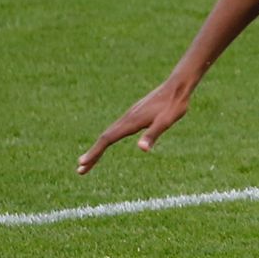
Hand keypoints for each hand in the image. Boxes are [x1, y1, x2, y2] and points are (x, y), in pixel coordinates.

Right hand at [77, 78, 192, 174]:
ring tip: (90, 160)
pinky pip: (116, 129)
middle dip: (92, 155)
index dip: (94, 152)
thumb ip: (153, 135)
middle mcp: (126, 119)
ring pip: (109, 133)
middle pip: (104, 138)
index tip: (82, 164)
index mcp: (130, 123)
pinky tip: (110, 140)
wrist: (177, 86)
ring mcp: (129, 116)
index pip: (107, 139)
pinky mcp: (134, 114)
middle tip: (80, 170)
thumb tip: (142, 149)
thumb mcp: (166, 123)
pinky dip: (108, 138)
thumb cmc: (173, 106)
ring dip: (98, 148)